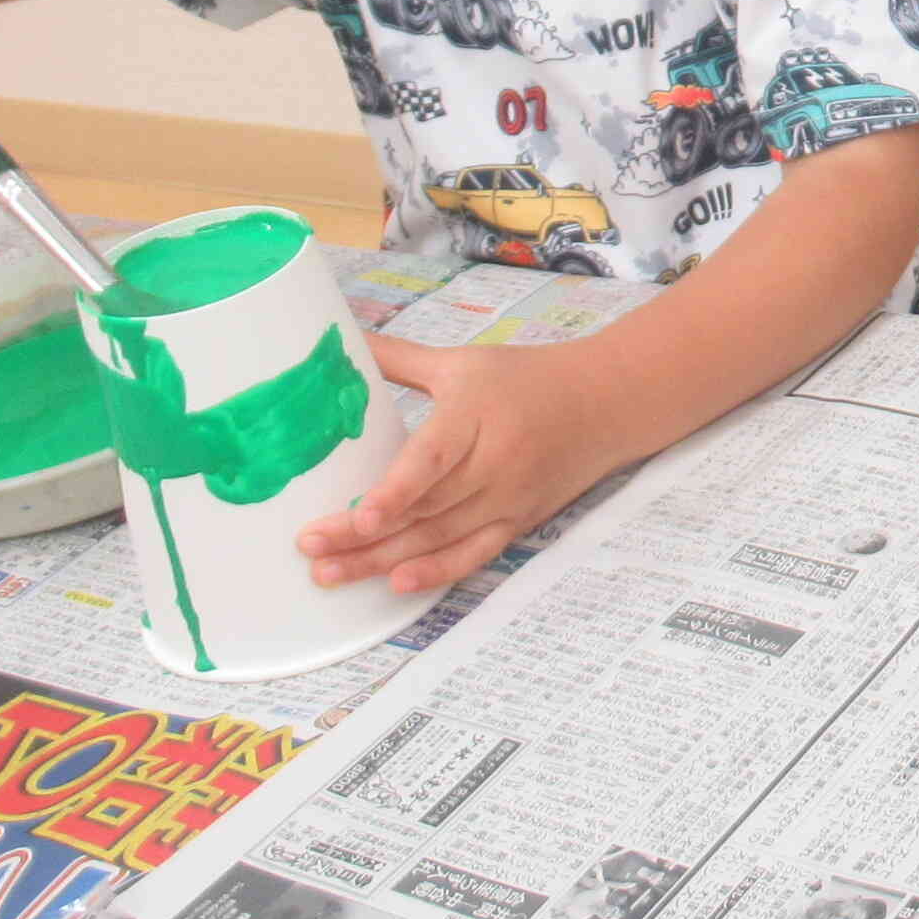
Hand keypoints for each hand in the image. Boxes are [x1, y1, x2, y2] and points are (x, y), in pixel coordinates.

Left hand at [299, 335, 627, 593]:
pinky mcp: (520, 521)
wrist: (608, 402)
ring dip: (384, 559)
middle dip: (366, 534)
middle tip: (310, 547)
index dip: (396, 492)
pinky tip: (399, 583)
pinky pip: (475, 554)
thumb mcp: (464, 362)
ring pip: (442, 538)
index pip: (432, 459)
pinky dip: (438, 572)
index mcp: (476, 414)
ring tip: (331, 572)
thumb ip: (399, 359)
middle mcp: (496, 461)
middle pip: (426, 507)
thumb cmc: (528, 377)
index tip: (360, 517)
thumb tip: (338, 335)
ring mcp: (510, 497)